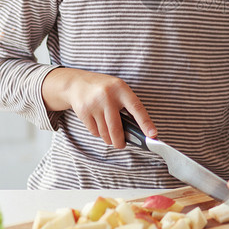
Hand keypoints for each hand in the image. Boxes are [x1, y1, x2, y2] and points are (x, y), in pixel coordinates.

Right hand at [41, 67, 155, 148]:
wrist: (76, 83)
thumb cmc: (104, 89)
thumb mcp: (118, 89)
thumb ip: (127, 105)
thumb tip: (138, 130)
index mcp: (121, 88)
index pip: (137, 108)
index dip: (146, 123)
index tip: (152, 134)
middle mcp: (107, 96)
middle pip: (116, 128)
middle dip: (120, 142)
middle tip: (122, 145)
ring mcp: (94, 104)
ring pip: (105, 133)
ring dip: (109, 138)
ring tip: (110, 134)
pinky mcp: (83, 112)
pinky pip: (94, 132)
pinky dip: (98, 133)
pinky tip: (98, 125)